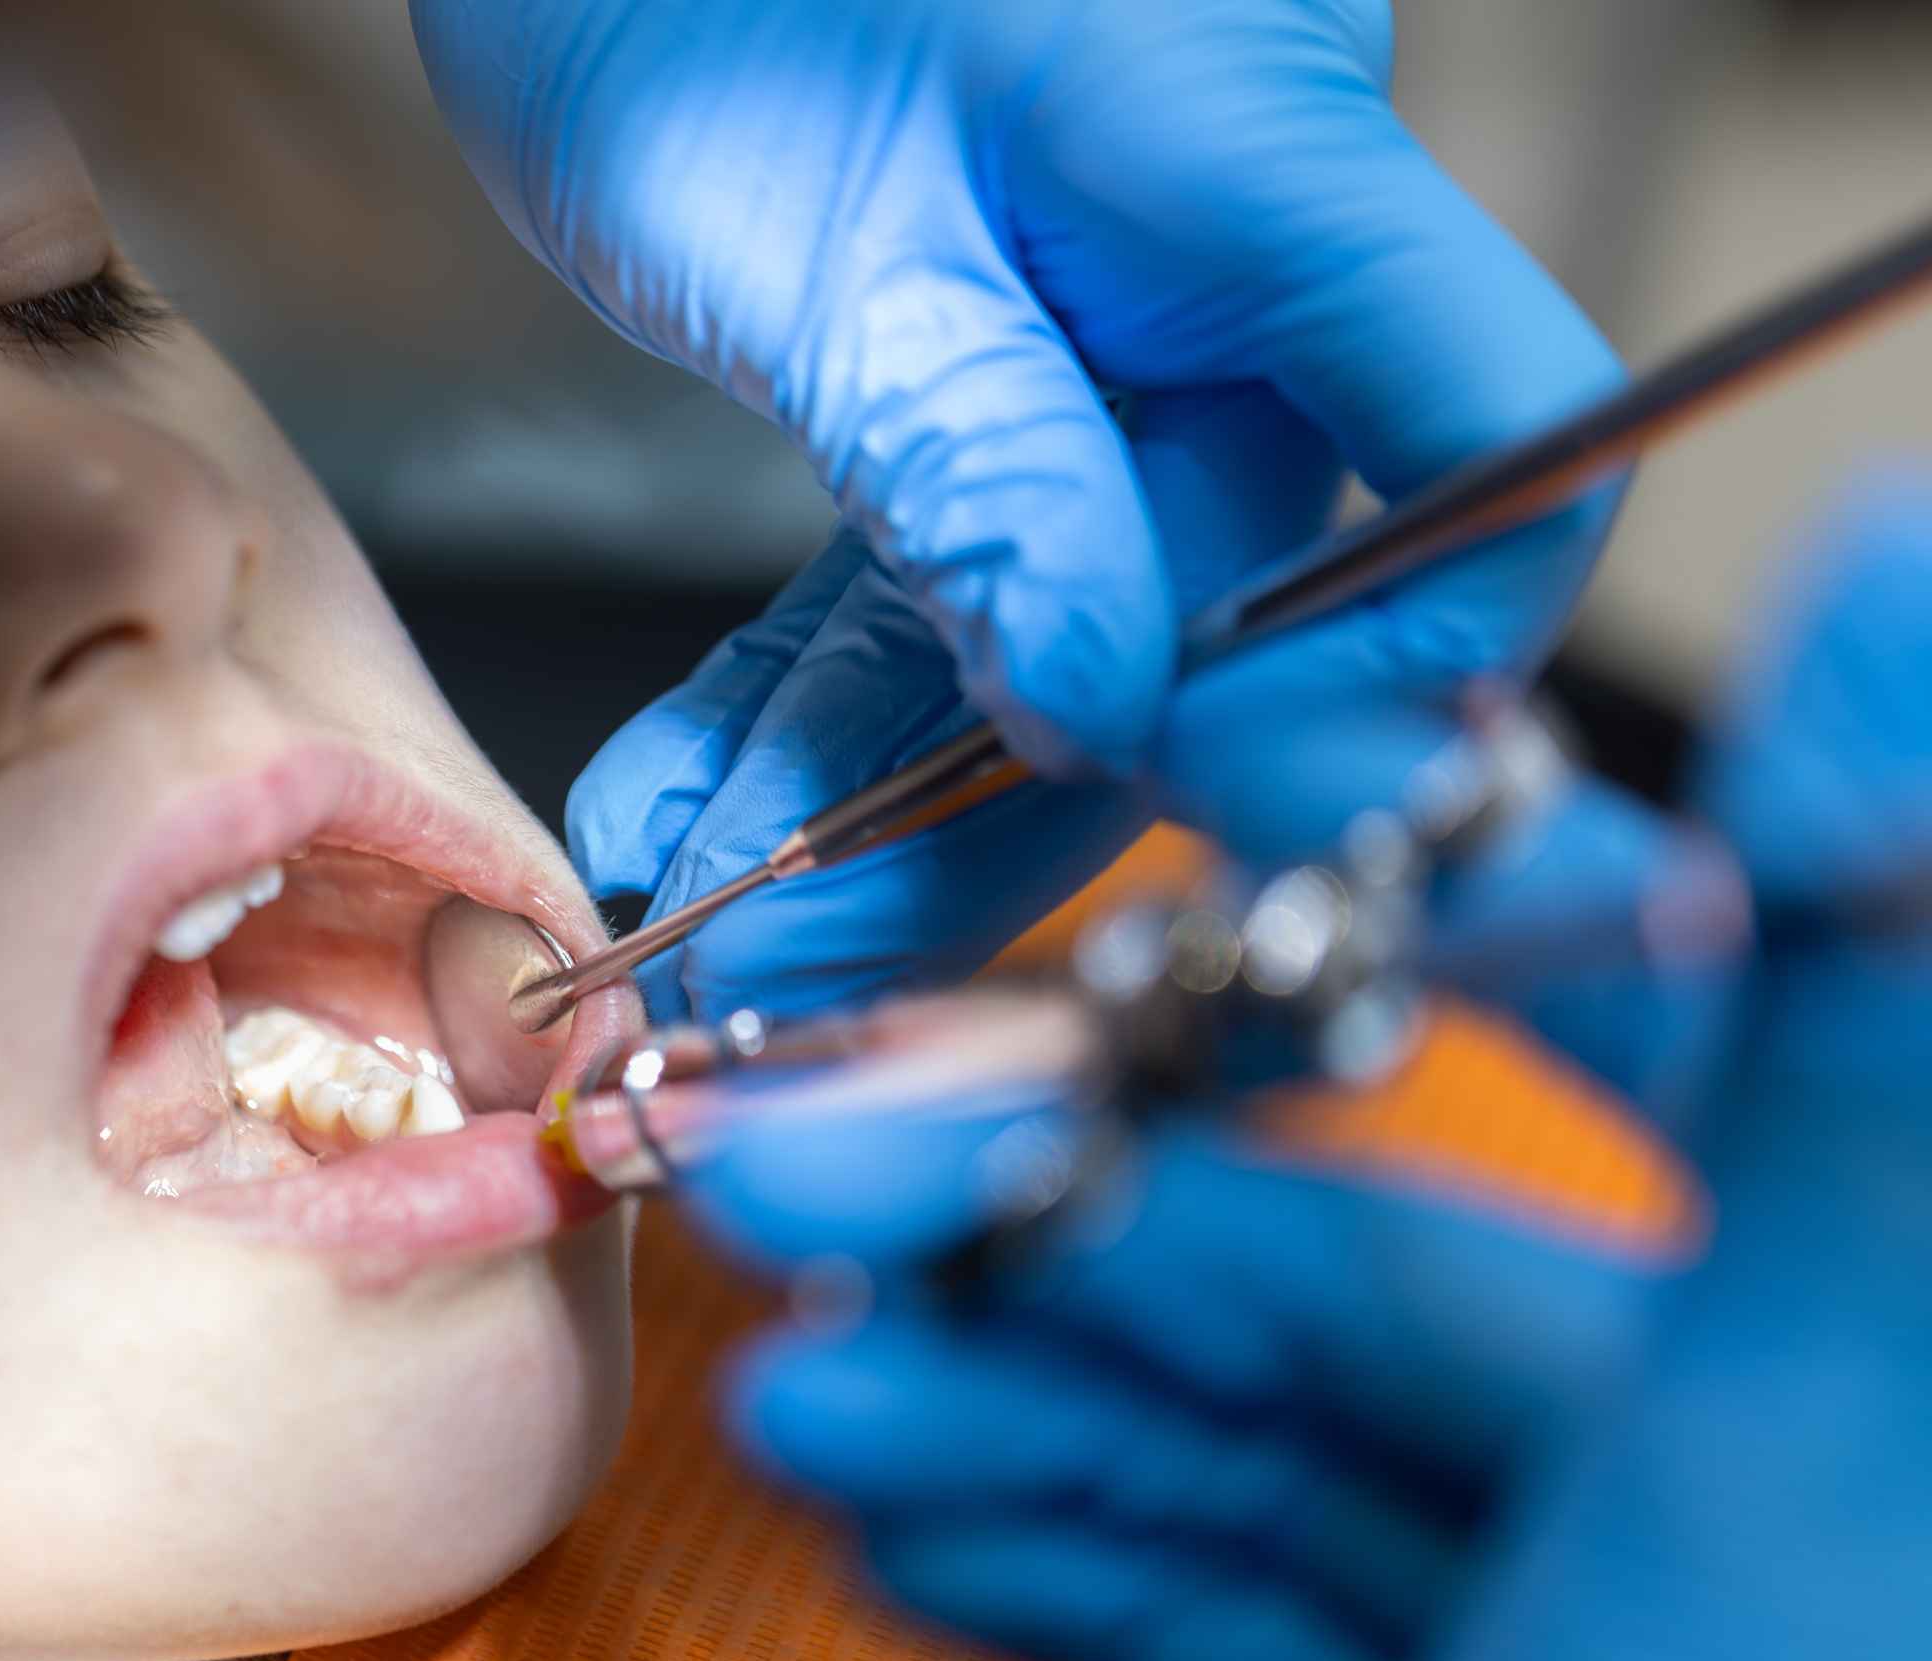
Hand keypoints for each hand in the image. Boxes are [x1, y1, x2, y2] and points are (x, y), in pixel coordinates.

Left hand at [415, 0, 1622, 1018]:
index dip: (1389, 664)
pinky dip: (796, 724)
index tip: (1190, 783)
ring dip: (861, 811)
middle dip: (1004, 823)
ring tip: (705, 939)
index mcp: (1258, 176)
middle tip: (815, 979)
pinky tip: (683, 815)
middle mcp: (1212, 293)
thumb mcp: (816, 229)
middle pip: (1204, 627)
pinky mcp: (959, 412)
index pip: (1484, 460)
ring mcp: (1086, 362)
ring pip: (1029, 652)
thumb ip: (980, 462)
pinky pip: (911, 605)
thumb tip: (1115, 702)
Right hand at [677, 477, 1931, 1660]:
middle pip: (1357, 1314)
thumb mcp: (1828, 1435)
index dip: (1321, 1022)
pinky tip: (911, 1505)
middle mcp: (1747, 1496)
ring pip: (1269, 1484)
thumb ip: (1856, 1051)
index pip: (1588, 1112)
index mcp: (1837, 1373)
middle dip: (1069, 1254)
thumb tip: (1925, 575)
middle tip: (821, 1185)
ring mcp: (1583, 1659)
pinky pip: (1248, 1643)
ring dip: (1030, 1420)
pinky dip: (1072, 1573)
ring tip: (821, 1386)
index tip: (1066, 960)